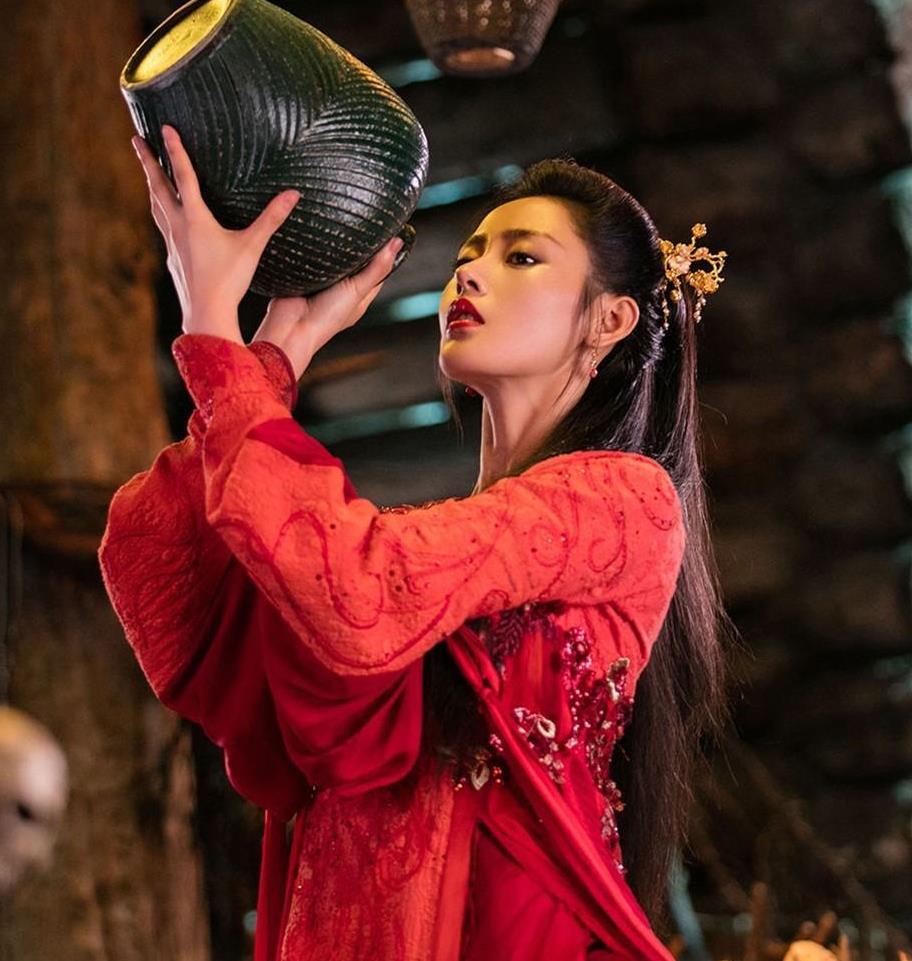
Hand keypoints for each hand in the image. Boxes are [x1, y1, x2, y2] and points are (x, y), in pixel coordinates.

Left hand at [131, 124, 300, 339]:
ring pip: (156, 207)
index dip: (175, 150)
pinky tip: (166, 219)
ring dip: (151, 187)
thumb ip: (272, 218)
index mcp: (194, 218)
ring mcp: (171, 243)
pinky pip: (163, 228)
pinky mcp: (173, 259)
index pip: (183, 176)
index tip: (165, 128)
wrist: (205, 312)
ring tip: (148, 174)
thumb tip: (293, 194)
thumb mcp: (253, 246)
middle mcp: (177, 226)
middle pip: (158, 187)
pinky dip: (161, 214)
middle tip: (137, 140)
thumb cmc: (229, 279)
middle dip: (148, 162)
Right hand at [251, 234, 403, 379]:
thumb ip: (376, 268)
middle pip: (355, 262)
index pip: (378, 271)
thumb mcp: (357, 290)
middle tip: (363, 219)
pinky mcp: (304, 275)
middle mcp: (341, 290)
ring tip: (340, 219)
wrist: (289, 326)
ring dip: (336, 245)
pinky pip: (314, 256)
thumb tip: (397, 244)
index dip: (384, 253)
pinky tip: (318, 233)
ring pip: (334, 258)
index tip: (389, 230)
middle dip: (359, 245)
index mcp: (359, 297)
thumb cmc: (325, 318)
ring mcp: (322, 282)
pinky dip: (316, 247)